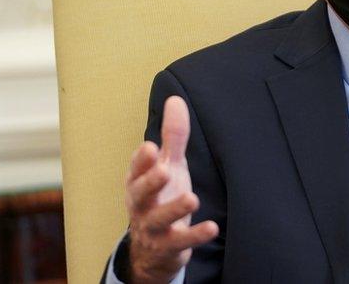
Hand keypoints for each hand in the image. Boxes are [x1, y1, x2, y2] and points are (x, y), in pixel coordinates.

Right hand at [125, 96, 218, 283]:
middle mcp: (142, 205)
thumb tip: (175, 99)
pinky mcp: (169, 247)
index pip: (136, 170)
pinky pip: (181, 242)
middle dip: (150, 182)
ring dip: (174, 209)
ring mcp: (153, 228)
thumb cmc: (161, 197)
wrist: (153, 248)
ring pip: (159, 219)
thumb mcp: (168, 165)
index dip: (141, 161)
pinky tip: (211, 227)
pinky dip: (195, 235)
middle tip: (164, 170)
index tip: (150, 147)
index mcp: (138, 182)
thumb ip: (173, 136)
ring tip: (192, 198)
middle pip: (141, 194)